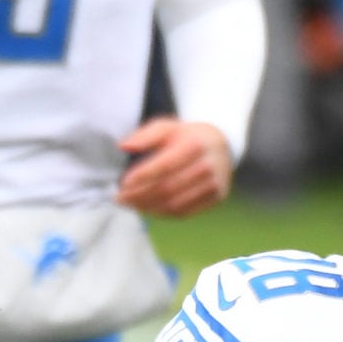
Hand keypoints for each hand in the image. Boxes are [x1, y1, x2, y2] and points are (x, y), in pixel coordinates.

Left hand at [116, 118, 234, 216]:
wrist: (222, 146)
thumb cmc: (188, 136)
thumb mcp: (168, 127)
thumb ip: (145, 135)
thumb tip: (123, 146)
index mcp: (195, 145)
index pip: (164, 166)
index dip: (141, 177)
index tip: (123, 184)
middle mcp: (207, 167)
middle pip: (168, 188)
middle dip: (140, 196)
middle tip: (121, 199)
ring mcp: (214, 185)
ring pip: (175, 204)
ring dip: (149, 208)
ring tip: (131, 205)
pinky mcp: (216, 198)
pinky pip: (185, 212)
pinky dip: (163, 214)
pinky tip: (148, 209)